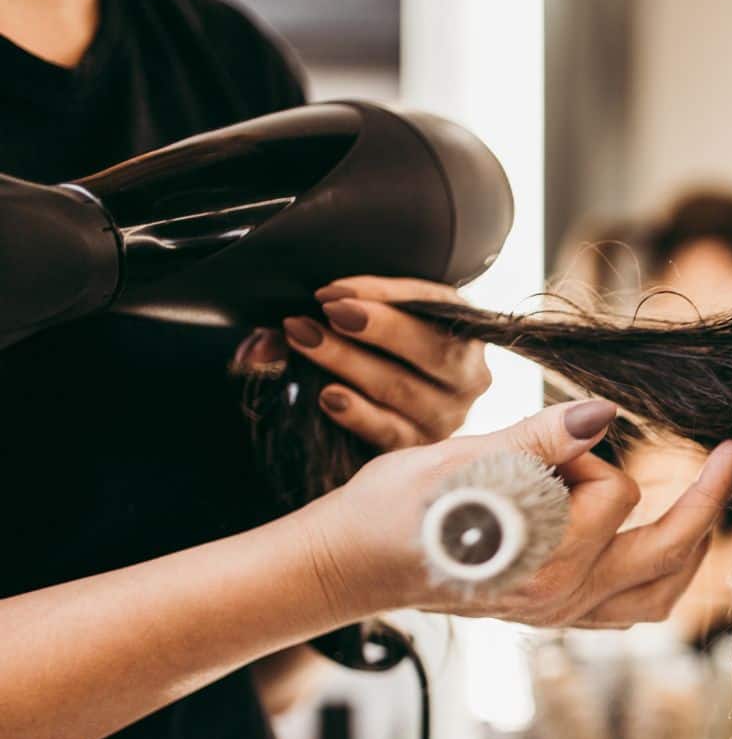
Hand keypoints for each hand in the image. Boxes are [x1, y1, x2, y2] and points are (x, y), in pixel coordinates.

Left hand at [248, 277, 494, 449]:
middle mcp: (467, 376)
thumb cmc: (382, 356)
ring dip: (350, 362)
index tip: (334, 290)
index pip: (433, 304)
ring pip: (402, 387)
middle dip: (378, 327)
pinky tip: (327, 396)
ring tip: (305, 340)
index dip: (385, 295)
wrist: (396, 411)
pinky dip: (357, 413)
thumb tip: (257, 346)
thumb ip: (322, 322)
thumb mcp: (364, 327)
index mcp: (464, 331)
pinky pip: (389, 431)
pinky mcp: (420, 447)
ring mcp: (448, 415)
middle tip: (330, 311)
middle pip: (432, 348)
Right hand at [299, 399, 731, 628]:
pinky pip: (633, 606)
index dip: (589, 454)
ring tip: (712, 494)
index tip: (551, 441)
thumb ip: (537, 438)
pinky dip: (662, 572)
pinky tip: (668, 537)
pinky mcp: (555, 615)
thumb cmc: (392, 508)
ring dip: (693, 543)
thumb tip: (601, 416)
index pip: (615, 494)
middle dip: (709, 499)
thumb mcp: (459, 458)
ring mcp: (559, 614)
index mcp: (539, 561)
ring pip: (661, 591)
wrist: (348, 564)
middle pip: (669, 554)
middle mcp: (558, 599)